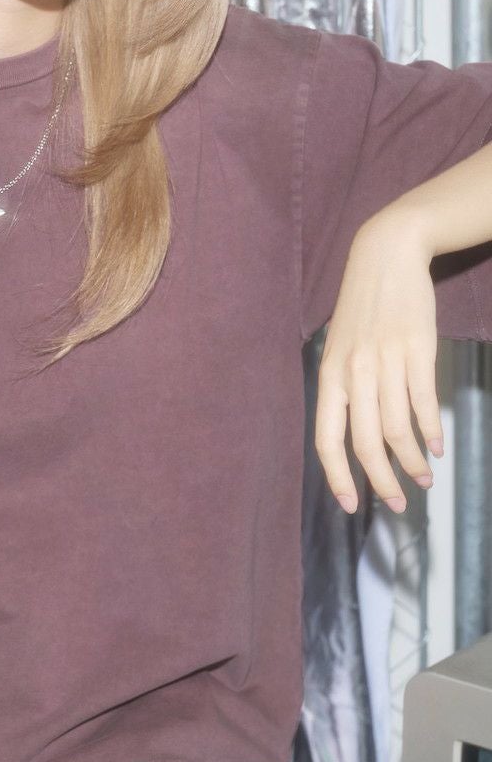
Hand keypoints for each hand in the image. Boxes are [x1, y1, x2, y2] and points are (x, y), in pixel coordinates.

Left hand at [313, 213, 445, 514]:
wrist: (386, 256)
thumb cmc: (362, 308)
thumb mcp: (339, 347)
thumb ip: (344, 388)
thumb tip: (355, 433)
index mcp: (329, 375)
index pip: (326, 438)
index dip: (337, 476)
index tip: (350, 504)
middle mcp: (353, 372)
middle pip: (365, 442)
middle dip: (381, 480)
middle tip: (396, 504)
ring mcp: (386, 361)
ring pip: (398, 429)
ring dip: (412, 461)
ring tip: (423, 479)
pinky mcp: (417, 350)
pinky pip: (423, 402)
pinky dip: (431, 430)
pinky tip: (436, 446)